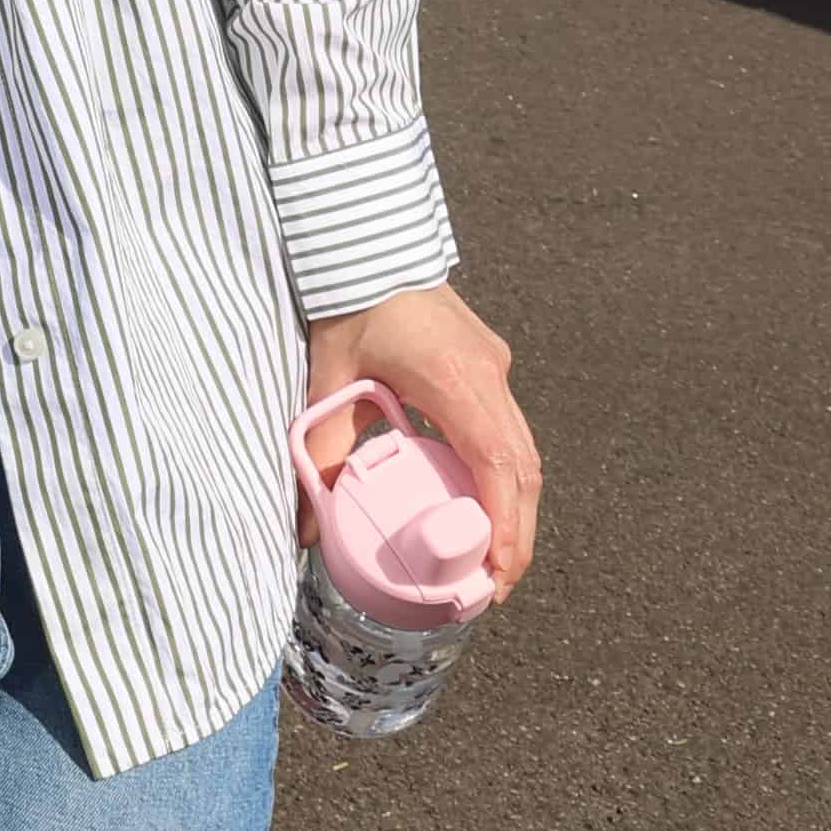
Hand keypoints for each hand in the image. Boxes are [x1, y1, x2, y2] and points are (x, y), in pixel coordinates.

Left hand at [302, 286, 538, 598]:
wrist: (366, 243)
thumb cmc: (348, 303)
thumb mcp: (330, 377)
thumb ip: (322, 448)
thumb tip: (306, 526)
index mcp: (455, 379)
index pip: (496, 462)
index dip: (504, 524)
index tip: (497, 574)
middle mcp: (489, 374)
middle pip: (523, 466)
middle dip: (517, 532)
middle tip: (498, 587)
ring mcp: (495, 366)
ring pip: (524, 449)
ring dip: (516, 507)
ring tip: (495, 559)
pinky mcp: (488, 363)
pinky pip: (509, 428)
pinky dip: (505, 475)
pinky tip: (484, 506)